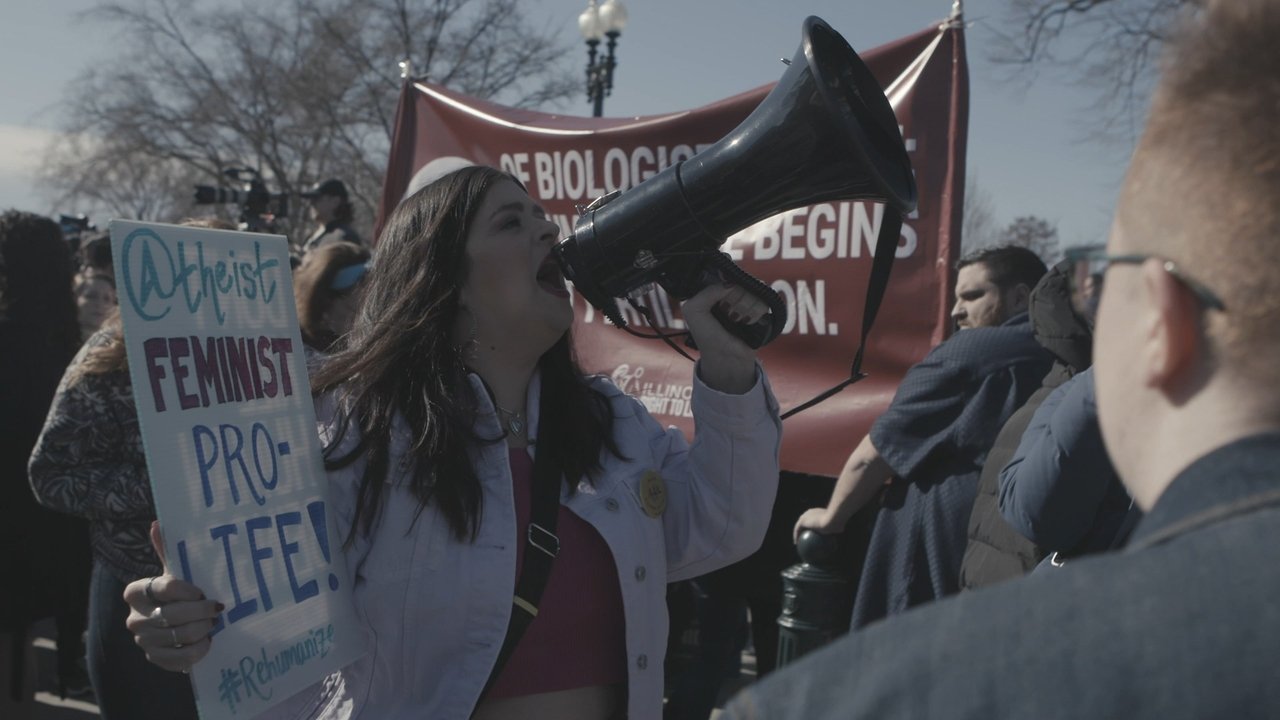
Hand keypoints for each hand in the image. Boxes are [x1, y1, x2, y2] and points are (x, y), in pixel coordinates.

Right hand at [123, 522, 220, 671]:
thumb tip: (157, 522)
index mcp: (135, 592)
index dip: (190, 591)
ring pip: (182, 636)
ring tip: (213, 623)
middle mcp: (134, 618)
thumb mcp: (175, 572)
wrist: (174, 625)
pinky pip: (183, 658)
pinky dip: (200, 650)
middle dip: (203, 612)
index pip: (166, 587)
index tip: (203, 591)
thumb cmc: (178, 594)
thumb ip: (166, 550)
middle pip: (176, 614)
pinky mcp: (154, 659)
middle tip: (217, 609)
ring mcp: (142, 641)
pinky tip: (207, 641)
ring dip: (204, 629)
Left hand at [682, 283, 769, 361]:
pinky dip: (755, 313)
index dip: (725, 284)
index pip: (726, 273)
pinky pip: (764, 301)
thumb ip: (707, 291)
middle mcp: (732, 292)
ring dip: (744, 308)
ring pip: (754, 290)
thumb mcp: (694, 310)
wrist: (724, 356)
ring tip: (736, 320)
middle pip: (741, 281)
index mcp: (715, 289)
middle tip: (727, 313)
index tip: (722, 297)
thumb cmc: (707, 335)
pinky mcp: (761, 310)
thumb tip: (731, 283)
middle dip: (734, 300)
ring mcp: (748, 300)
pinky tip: (747, 322)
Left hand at [793, 507, 846, 543]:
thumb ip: (838, 527)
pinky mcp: (802, 520)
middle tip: (803, 536)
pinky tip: (796, 543)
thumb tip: (840, 531)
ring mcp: (805, 516)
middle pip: (804, 521)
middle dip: (803, 528)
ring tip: (797, 541)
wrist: (832, 519)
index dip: (811, 525)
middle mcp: (810, 512)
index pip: (813, 519)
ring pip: (798, 526)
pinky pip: (797, 530)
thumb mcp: (839, 526)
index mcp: (818, 512)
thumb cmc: (836, 522)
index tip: (812, 532)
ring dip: (797, 532)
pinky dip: (796, 536)